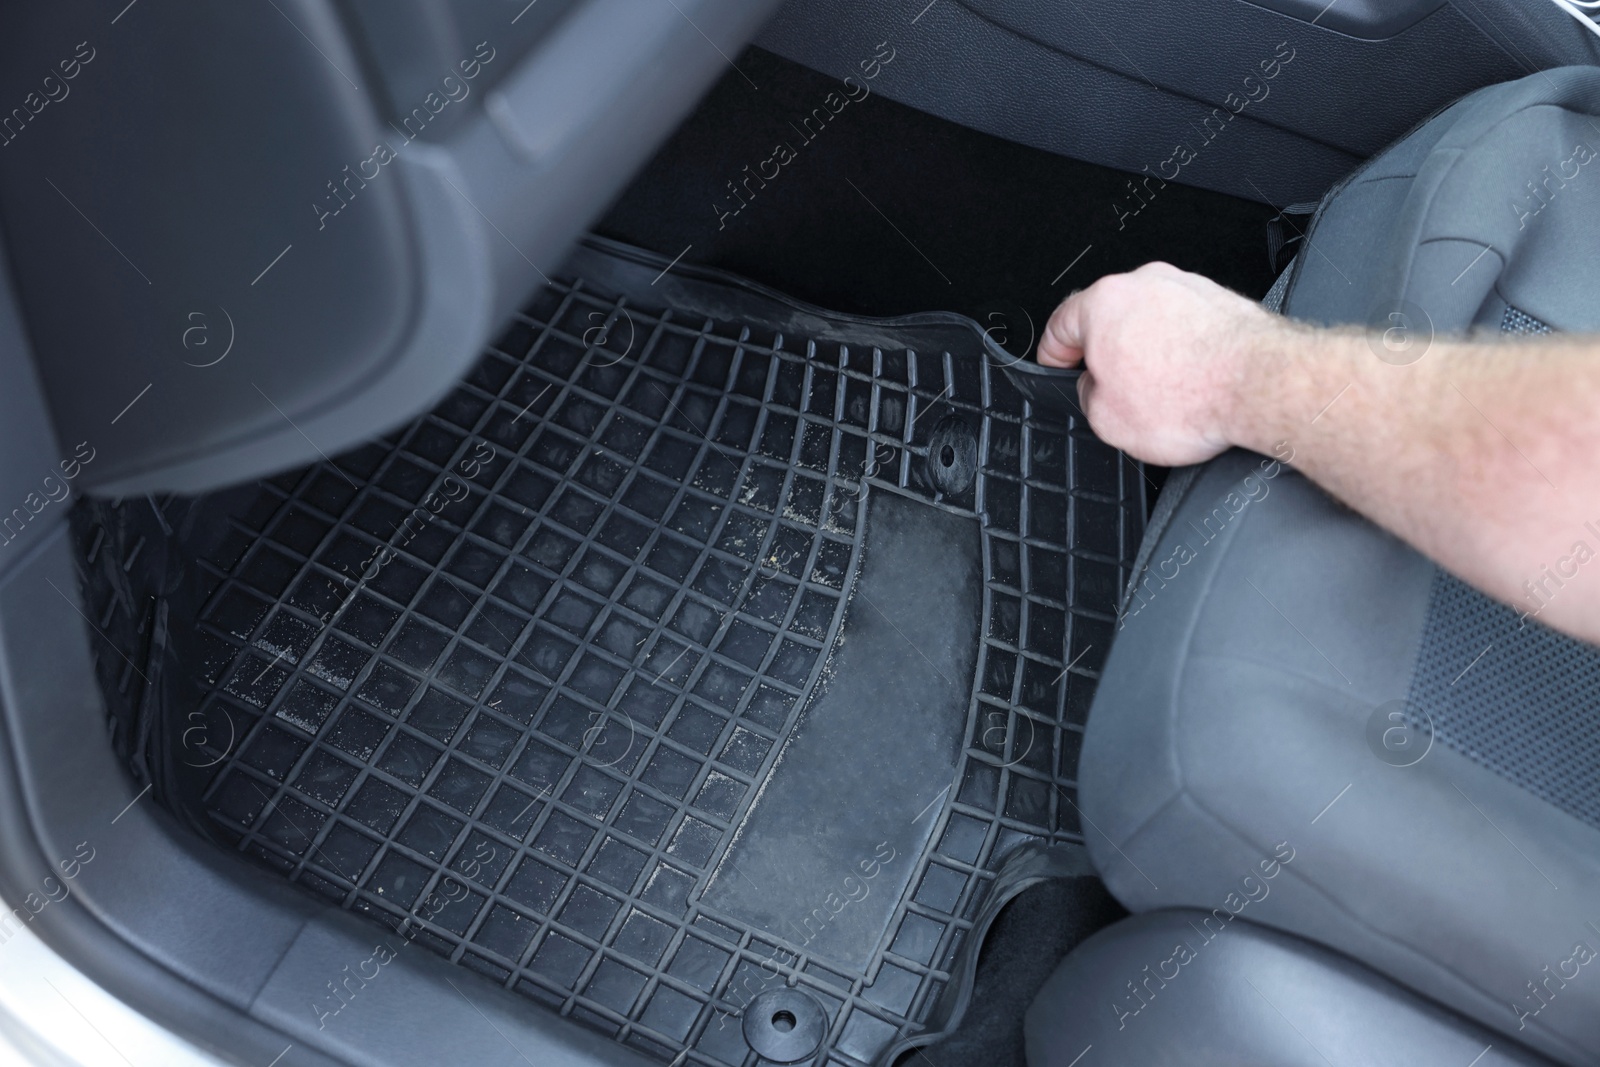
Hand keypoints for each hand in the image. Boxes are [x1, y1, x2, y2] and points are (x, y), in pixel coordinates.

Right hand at [1036, 262, 1283, 465]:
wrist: (1262, 387)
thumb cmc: (1194, 397)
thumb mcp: (1107, 420)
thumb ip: (1088, 397)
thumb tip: (1096, 389)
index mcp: (1103, 303)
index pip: (1059, 326)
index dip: (1052, 356)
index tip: (1057, 369)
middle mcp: (1144, 284)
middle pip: (1107, 321)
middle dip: (1106, 357)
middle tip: (1111, 392)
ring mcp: (1186, 287)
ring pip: (1149, 323)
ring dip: (1147, 354)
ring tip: (1161, 394)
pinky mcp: (1219, 300)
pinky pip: (1186, 327)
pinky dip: (1183, 352)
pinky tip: (1191, 383)